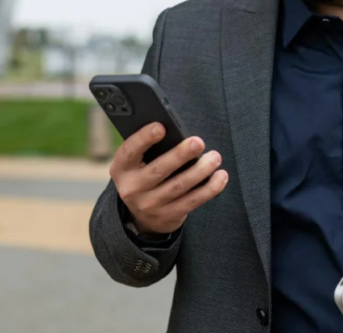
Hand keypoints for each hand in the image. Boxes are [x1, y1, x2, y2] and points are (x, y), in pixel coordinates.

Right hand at [110, 122, 228, 234]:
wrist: (141, 216)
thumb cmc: (144, 176)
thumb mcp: (136, 164)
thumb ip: (149, 149)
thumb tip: (175, 131)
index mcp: (122, 168)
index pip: (130, 151)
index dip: (144, 138)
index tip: (161, 127)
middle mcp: (132, 188)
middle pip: (159, 169)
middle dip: (180, 154)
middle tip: (198, 142)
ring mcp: (150, 205)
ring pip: (179, 186)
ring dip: (200, 170)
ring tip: (214, 157)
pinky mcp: (169, 215)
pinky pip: (192, 201)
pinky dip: (209, 189)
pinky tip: (220, 177)